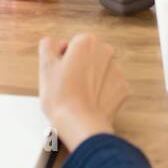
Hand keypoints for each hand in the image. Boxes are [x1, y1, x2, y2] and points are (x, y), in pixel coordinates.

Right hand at [38, 33, 128, 151]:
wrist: (80, 125)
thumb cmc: (60, 96)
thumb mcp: (45, 66)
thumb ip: (48, 46)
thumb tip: (53, 43)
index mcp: (87, 42)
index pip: (73, 43)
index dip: (64, 58)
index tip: (59, 72)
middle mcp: (105, 52)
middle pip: (89, 56)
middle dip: (79, 66)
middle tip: (66, 85)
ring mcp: (117, 71)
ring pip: (100, 71)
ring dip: (91, 79)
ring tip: (78, 96)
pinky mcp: (123, 88)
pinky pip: (110, 87)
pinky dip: (101, 93)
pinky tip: (89, 103)